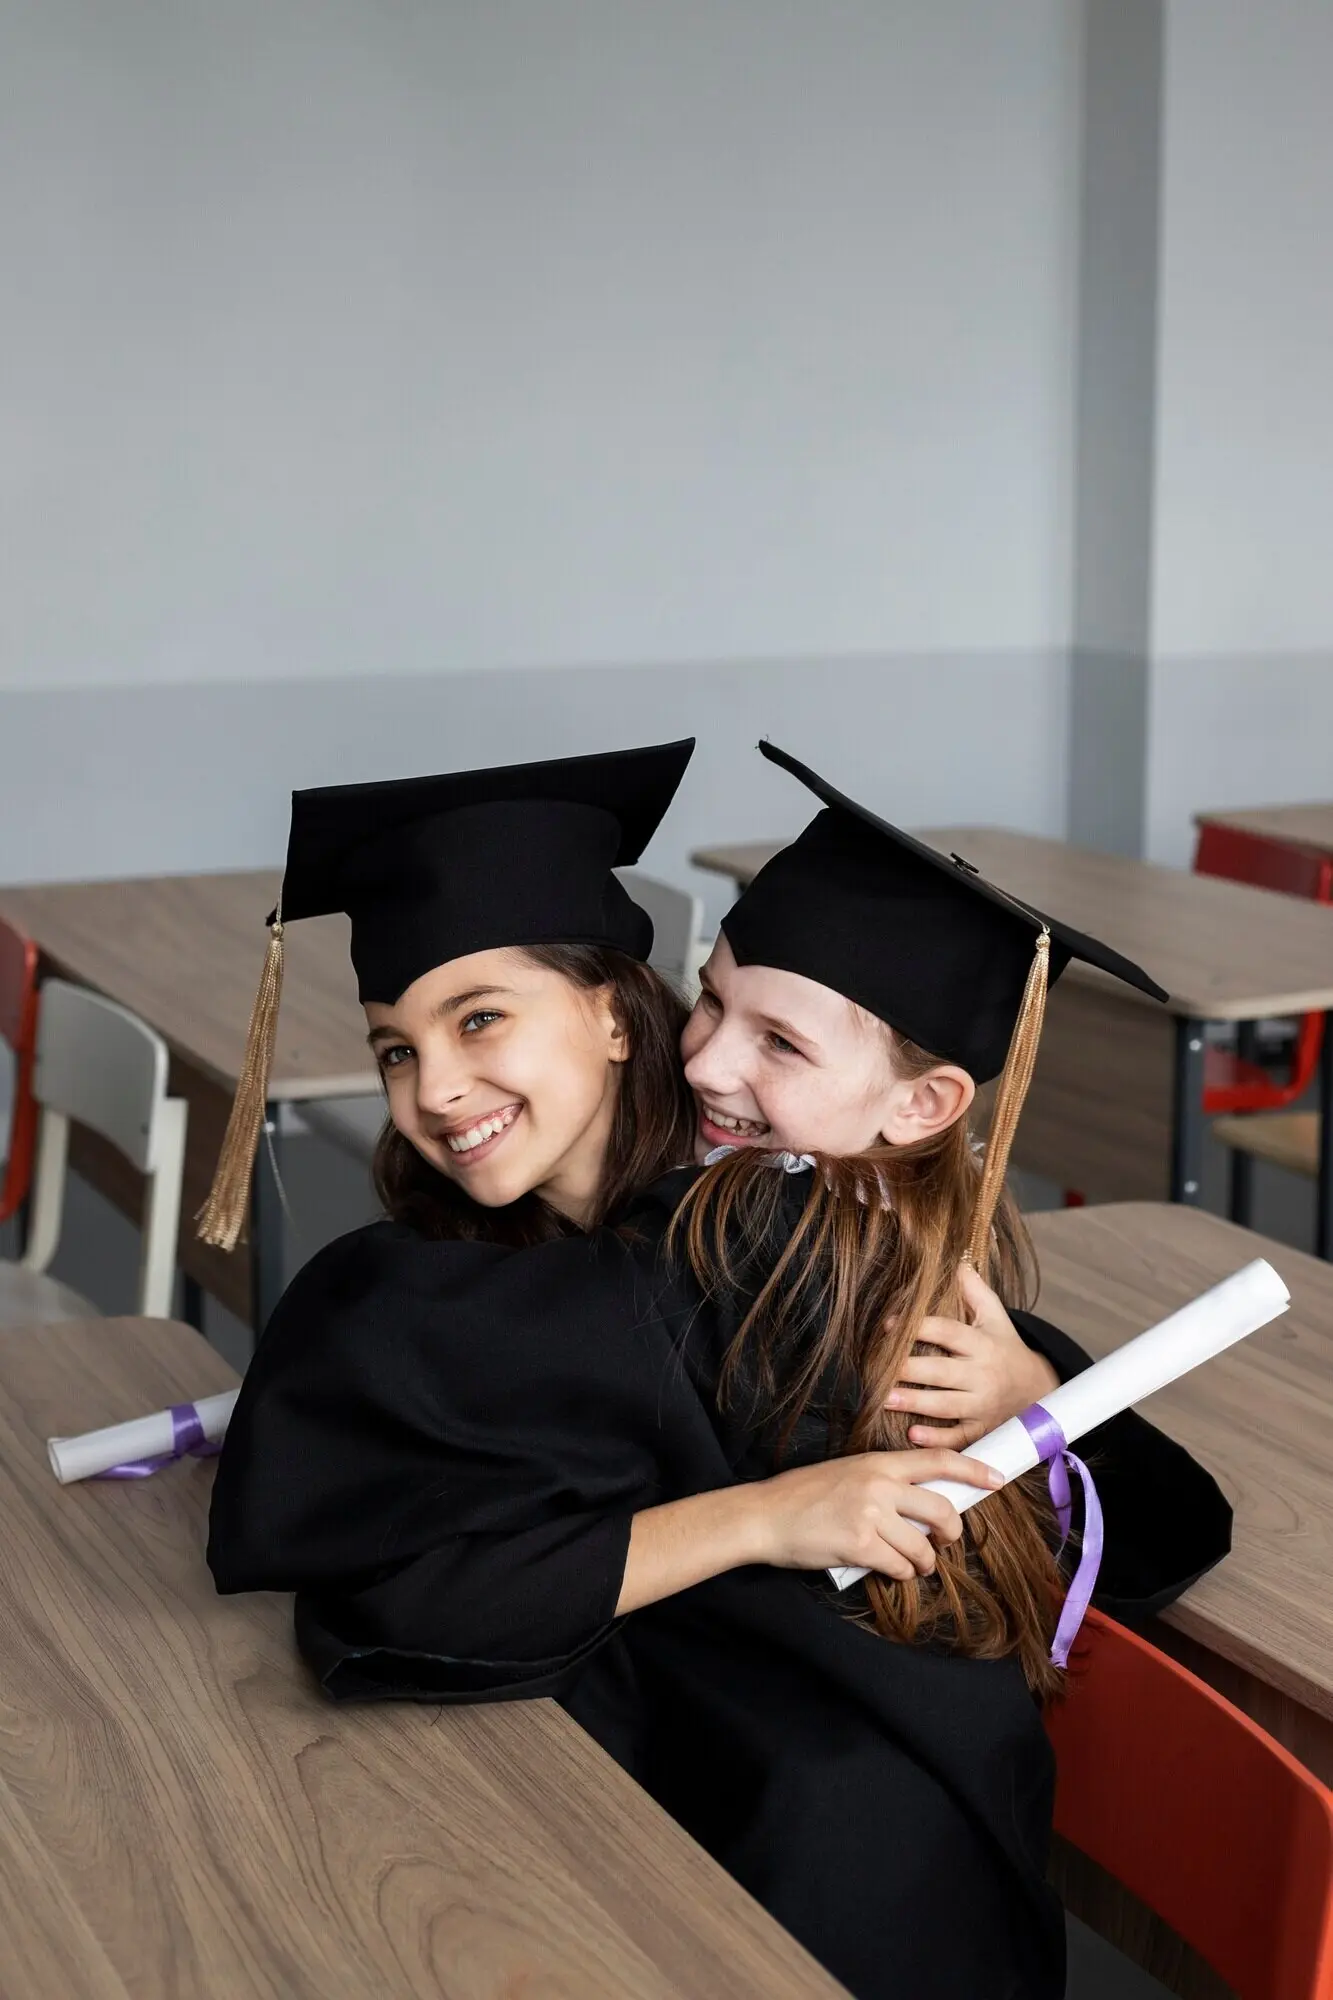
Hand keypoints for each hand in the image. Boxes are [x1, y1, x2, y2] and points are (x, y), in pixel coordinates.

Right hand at [747, 1447, 1003, 1581]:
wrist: (764, 1515)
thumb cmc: (802, 1497)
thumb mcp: (847, 1474)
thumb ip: (883, 1482)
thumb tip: (921, 1504)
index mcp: (877, 1462)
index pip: (938, 1460)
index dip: (973, 1469)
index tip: (996, 1479)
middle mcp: (878, 1484)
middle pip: (942, 1510)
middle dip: (951, 1532)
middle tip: (944, 1542)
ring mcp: (870, 1515)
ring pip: (923, 1548)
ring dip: (923, 1562)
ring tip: (909, 1564)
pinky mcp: (860, 1546)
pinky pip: (900, 1567)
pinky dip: (900, 1574)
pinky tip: (887, 1569)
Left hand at [885, 1264, 1058, 1449]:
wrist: (1038, 1390)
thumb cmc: (1005, 1347)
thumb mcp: (995, 1316)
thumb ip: (974, 1289)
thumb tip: (954, 1258)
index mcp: (982, 1344)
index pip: (948, 1332)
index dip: (918, 1326)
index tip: (888, 1324)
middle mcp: (983, 1375)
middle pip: (943, 1372)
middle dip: (910, 1371)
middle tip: (878, 1370)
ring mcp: (983, 1405)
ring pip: (947, 1406)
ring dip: (916, 1404)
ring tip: (885, 1399)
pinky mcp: (981, 1429)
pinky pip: (959, 1437)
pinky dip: (937, 1439)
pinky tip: (913, 1435)